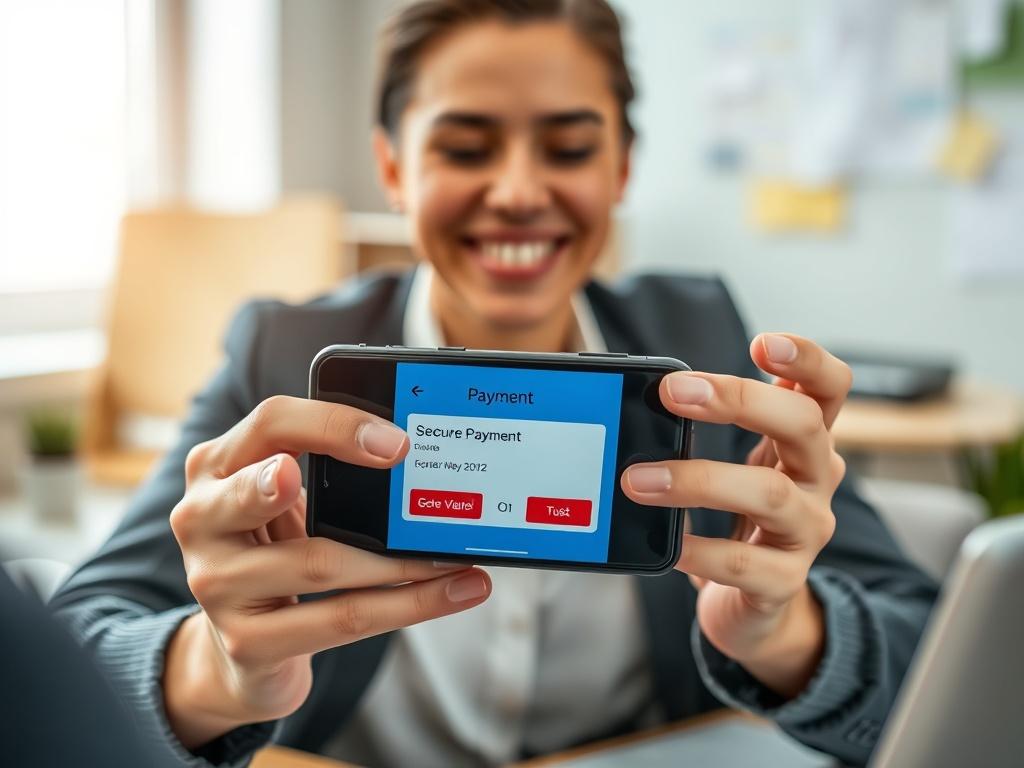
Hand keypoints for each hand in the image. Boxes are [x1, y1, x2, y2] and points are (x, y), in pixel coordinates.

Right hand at [164, 396, 490, 748]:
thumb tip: (420, 462)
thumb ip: (328, 475)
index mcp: (217, 466)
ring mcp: (217, 584)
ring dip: (405, 562)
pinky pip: (339, 621)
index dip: (333, 424)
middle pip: (268, 485)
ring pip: (321, 565)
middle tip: (400, 457)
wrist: (242, 651)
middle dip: (335, 462)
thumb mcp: (290, 504)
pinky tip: (449, 595)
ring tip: (460, 557)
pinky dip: (405, 606)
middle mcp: (202, 518)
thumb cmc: (277, 555)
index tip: (397, 441)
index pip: (271, 423)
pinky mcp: (246, 641)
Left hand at [621, 334, 851, 697]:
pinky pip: (744, 564)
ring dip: (699, 480)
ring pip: (770, 495)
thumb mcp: (735, 464)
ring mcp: (806, 533)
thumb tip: (638, 395)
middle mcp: (816, 480)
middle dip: (739, 401)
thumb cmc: (741, 520)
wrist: (758, 605)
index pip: (828, 389)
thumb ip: (702, 430)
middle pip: (803, 426)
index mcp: (803, 442)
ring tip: (639, 479)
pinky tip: (669, 542)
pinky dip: (701, 550)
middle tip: (674, 392)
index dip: (807, 360)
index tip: (763, 343)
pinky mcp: (782, 582)